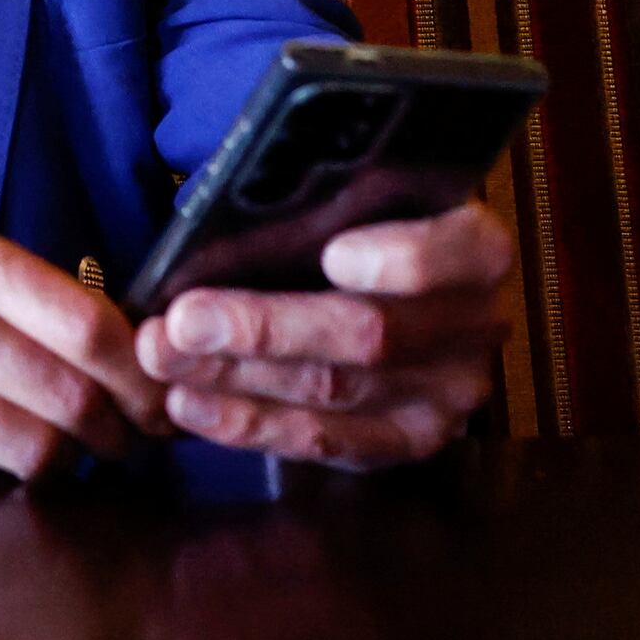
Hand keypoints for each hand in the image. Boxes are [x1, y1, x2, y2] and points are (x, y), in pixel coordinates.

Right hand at [0, 223, 172, 482]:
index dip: (145, 374)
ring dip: (71, 461)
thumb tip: (121, 352)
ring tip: (73, 455)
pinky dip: (2, 471)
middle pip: (78, 392)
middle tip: (139, 441)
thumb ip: (11, 295)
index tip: (164, 395)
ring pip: (39, 444)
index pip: (91, 325)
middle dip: (125, 430)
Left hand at [134, 200, 515, 465]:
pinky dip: (249, 424)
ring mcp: (448, 393)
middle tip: (184, 320)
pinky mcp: (409, 441)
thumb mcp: (355, 197)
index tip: (333, 254)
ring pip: (335, 391)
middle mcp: (476, 324)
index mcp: (476, 246)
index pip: (456, 252)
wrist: (396, 290)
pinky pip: (326, 441)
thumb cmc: (359, 224)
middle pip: (371, 333)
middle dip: (266, 329)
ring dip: (236, 378)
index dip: (400, 259)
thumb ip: (317, 203)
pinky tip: (190, 406)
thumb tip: (227, 210)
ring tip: (163, 359)